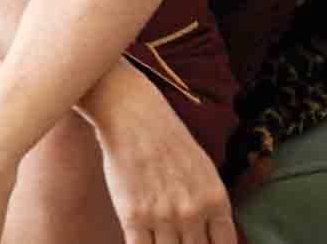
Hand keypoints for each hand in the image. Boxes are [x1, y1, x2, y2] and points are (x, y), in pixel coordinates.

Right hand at [90, 76, 236, 243]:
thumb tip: (212, 233)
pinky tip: (143, 242)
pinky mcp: (133, 216)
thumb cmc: (169, 140)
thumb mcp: (205, 171)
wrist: (134, 119)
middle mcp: (193, 212)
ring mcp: (163, 216)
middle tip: (179, 241)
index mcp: (216, 201)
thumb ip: (211, 204)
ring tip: (161, 241)